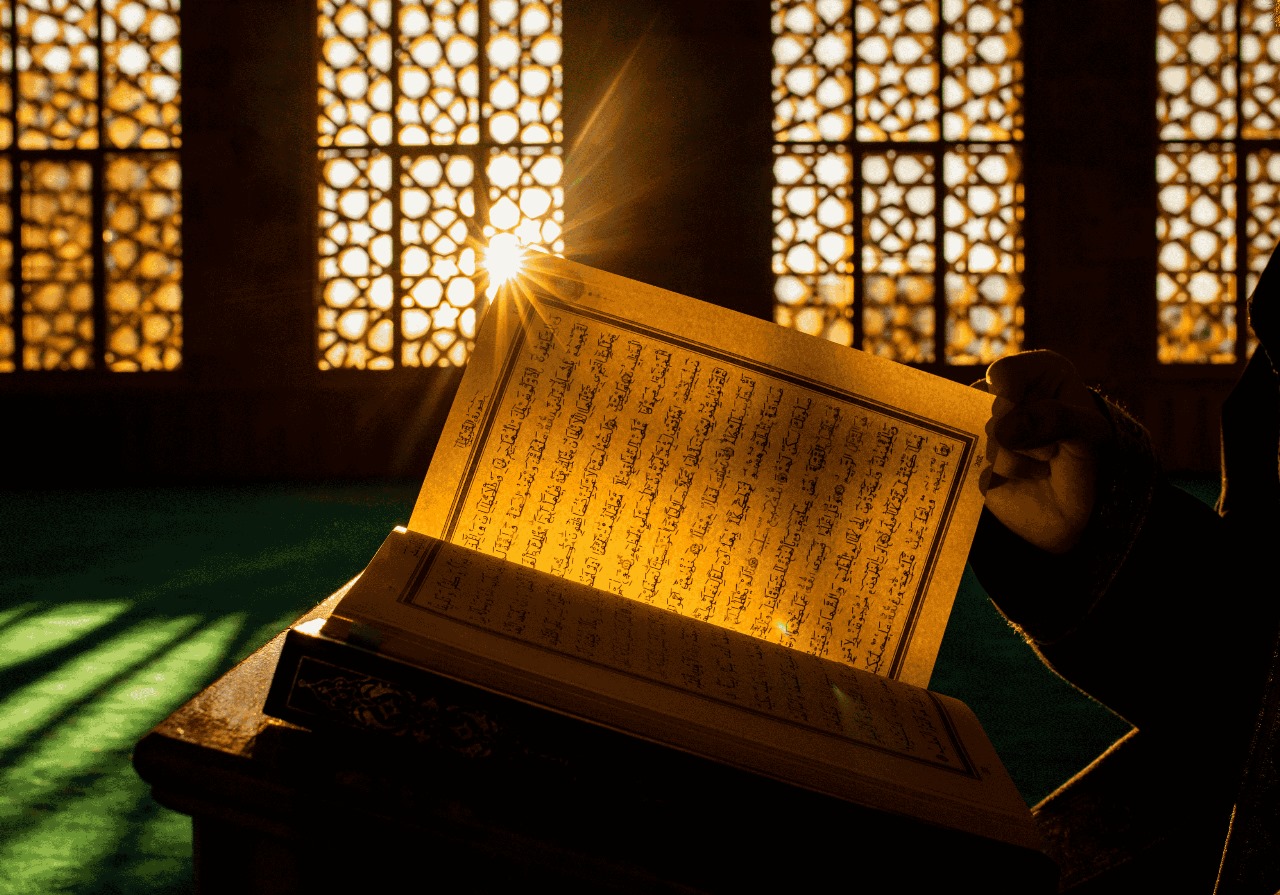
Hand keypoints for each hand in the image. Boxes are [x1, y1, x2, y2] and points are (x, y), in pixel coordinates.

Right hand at [975, 350, 1111, 553]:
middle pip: (987, 409)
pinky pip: (968, 463)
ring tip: (1040, 467)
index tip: (1031, 425)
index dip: (1011, 400)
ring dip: (1013, 462)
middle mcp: (1004, 394)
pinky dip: (995, 477)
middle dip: (1022, 439)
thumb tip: (1003, 430)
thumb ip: (1056, 419)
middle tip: (1049, 451)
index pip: (1005, 372)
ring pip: (978, 439)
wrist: (1071, 508)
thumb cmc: (1083, 460)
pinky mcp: (970, 454)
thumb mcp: (1088, 433)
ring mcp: (983, 424)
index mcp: (1036, 373)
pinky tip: (1019, 479)